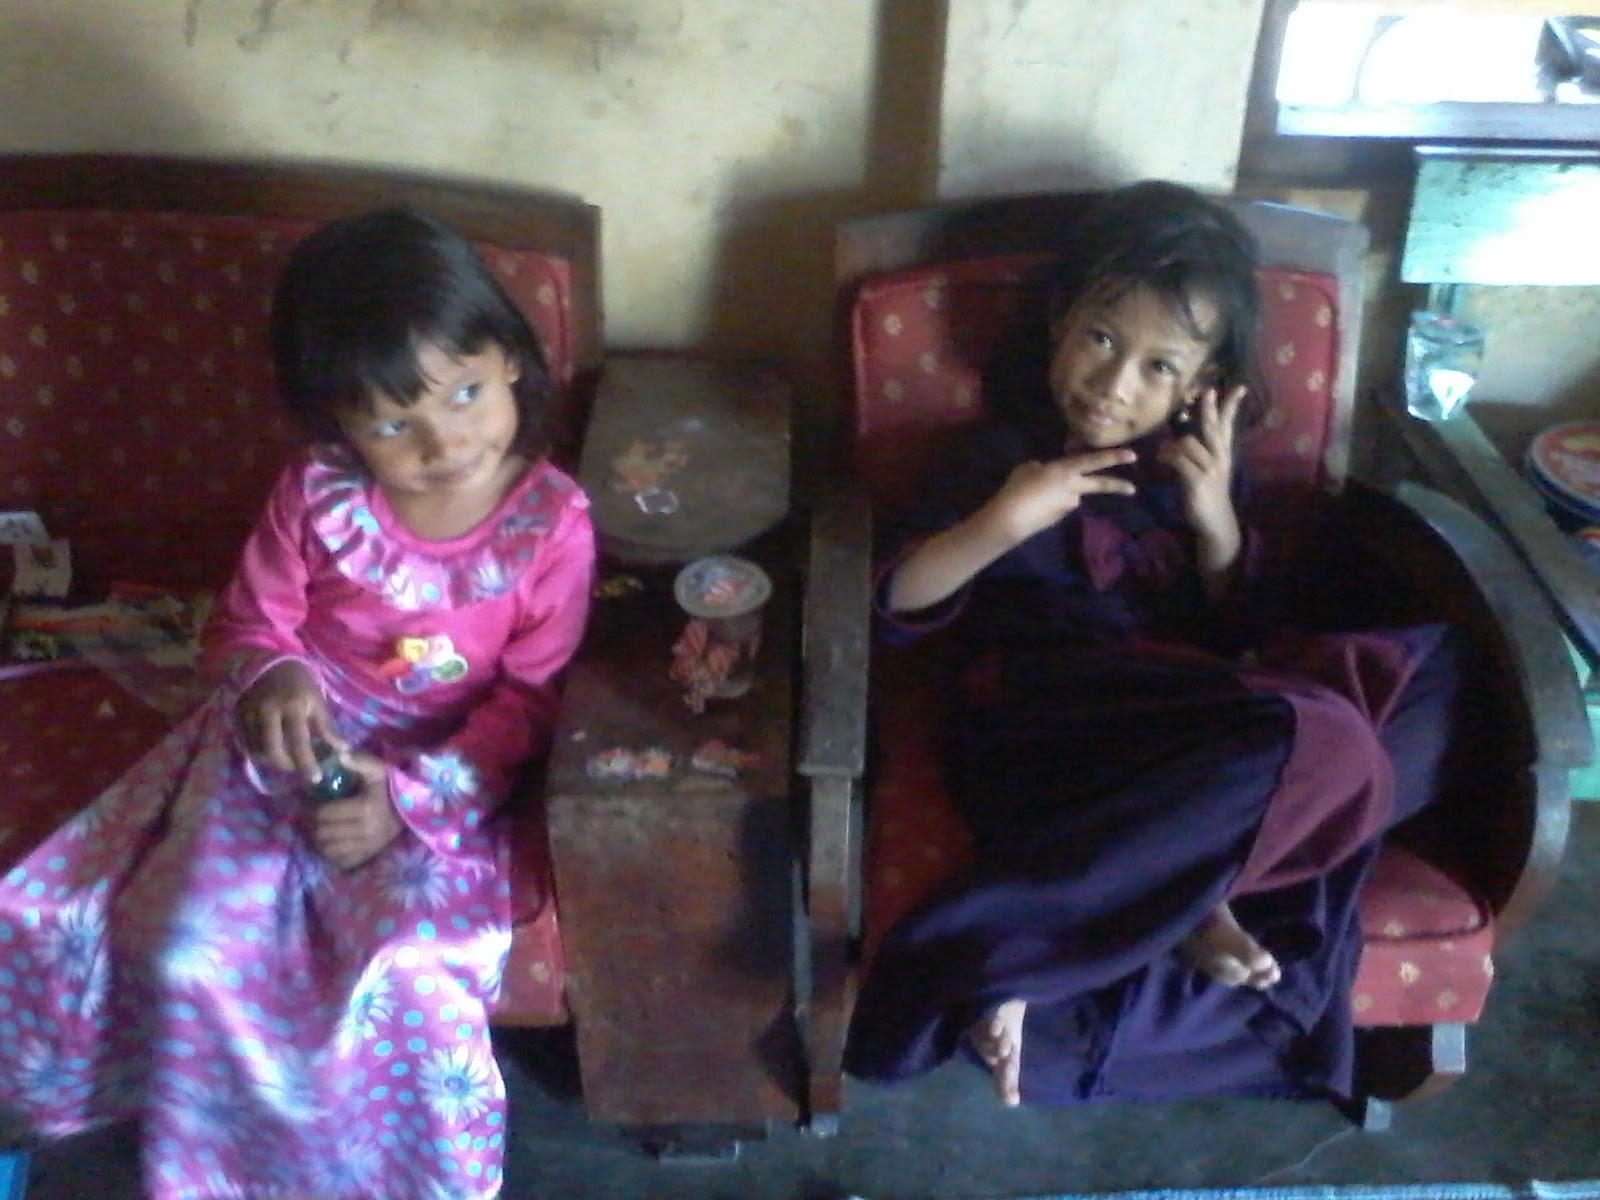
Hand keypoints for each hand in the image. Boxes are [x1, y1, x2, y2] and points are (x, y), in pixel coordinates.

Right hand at [238, 661, 342, 782]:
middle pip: (272, 750)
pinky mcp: (237, 715)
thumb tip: (343, 751)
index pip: (299, 742)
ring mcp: (249, 713)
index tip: (315, 778)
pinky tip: (269, 753)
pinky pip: (245, 743)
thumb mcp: (318, 702)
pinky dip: (257, 753)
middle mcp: (268, 711)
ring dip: (271, 761)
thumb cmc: (300, 685)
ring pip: (256, 749)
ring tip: (285, 761)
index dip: (307, 763)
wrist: (272, 665)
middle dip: (286, 765)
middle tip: (297, 769)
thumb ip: (328, 728)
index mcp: (293, 706)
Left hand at [311, 750, 402, 870]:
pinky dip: (333, 854)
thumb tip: (339, 755)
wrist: (412, 809)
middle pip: (323, 834)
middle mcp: (365, 831)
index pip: (323, 815)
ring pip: (328, 850)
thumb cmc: (390, 787)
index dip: (312, 808)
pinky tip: (333, 842)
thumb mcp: (377, 770)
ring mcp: (368, 847)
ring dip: (320, 840)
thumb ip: (358, 762)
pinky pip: (341, 861)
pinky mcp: (369, 855)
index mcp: (364, 809)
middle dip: (313, 825)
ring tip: (321, 829)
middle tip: (313, 817)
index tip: (312, 803)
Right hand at [981, 446, 1138, 545]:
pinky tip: (1033, 506)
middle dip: (1117, 486)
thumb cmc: (1018, 488)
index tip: (1133, 456)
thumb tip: (1047, 473)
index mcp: (1065, 470)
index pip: (1094, 461)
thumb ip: (1043, 468)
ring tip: (1033, 495)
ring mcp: (1068, 505)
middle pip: (1099, 485)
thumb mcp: (1028, 468)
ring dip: (1059, 494)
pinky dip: (1050, 504)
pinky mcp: (1061, 518)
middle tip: (1132, 489)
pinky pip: (1059, 505)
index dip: (1113, 457)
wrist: (1011, 518)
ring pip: (1071, 495)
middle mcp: (1073, 488)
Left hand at [1158, 385, 1245, 542]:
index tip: (1239, 387)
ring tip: (1163, 452)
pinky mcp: (1198, 481)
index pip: (1228, 425)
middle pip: (1212, 427)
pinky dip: (1168, 456)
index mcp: (1223, 453)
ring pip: (1189, 442)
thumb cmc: (1208, 495)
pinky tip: (1162, 459)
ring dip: (1172, 444)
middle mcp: (1220, 458)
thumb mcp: (1207, 470)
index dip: (1231, 405)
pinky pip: (1179, 460)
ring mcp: (1211, 469)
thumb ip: (1199, 453)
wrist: (1216, 522)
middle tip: (1208, 391)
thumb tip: (1181, 437)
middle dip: (1209, 408)